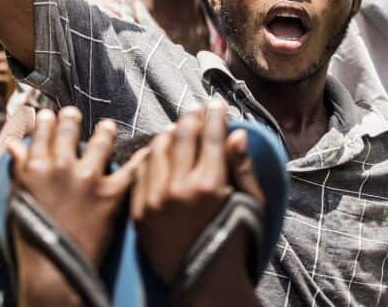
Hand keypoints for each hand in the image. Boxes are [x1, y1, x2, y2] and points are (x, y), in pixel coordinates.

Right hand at [9, 106, 136, 265]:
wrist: (53, 271)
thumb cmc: (30, 239)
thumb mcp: (18, 199)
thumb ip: (19, 169)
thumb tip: (15, 144)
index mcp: (35, 167)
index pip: (42, 132)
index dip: (46, 120)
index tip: (49, 113)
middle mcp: (61, 167)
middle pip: (68, 130)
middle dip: (70, 118)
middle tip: (73, 111)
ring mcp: (87, 179)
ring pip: (100, 142)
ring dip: (104, 131)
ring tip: (108, 126)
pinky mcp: (110, 195)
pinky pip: (130, 170)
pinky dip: (141, 159)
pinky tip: (149, 149)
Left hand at [131, 100, 262, 291]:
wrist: (204, 284)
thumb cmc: (234, 244)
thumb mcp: (248, 206)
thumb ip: (242, 168)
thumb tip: (237, 134)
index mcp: (209, 185)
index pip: (211, 136)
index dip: (215, 116)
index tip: (217, 103)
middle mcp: (178, 188)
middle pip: (182, 137)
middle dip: (191, 118)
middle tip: (195, 108)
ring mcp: (154, 200)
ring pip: (157, 150)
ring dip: (168, 133)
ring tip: (176, 127)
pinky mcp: (138, 212)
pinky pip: (140, 173)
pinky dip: (150, 157)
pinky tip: (157, 151)